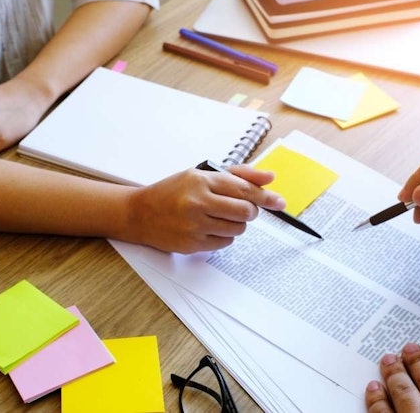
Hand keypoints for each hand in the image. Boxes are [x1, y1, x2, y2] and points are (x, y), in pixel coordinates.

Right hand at [126, 165, 285, 253]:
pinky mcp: (192, 243)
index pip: (244, 189)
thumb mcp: (201, 175)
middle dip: (250, 211)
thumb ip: (238, 175)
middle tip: (242, 209)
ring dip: (236, 225)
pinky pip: (225, 243)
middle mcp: (197, 201)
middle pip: (245, 211)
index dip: (265, 196)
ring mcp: (195, 224)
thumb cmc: (172, 192)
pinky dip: (223, 237)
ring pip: (237, 229)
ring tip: (219, 217)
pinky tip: (209, 228)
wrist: (140, 213)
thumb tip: (269, 178)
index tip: (279, 202)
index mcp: (201, 180)